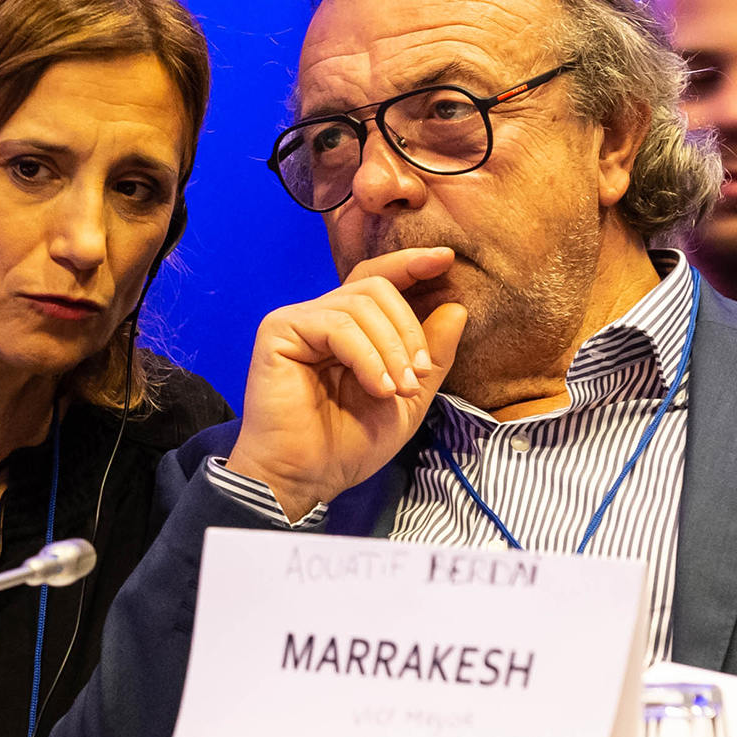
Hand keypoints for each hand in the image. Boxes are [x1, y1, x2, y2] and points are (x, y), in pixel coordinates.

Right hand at [225, 248, 467, 519]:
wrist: (305, 477)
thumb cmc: (347, 444)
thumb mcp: (407, 400)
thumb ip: (431, 357)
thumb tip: (457, 308)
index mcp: (347, 329)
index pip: (378, 280)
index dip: (410, 264)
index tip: (446, 259)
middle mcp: (320, 317)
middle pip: (376, 287)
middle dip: (408, 329)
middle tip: (417, 376)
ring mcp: (297, 321)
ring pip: (361, 304)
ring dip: (391, 349)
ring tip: (396, 390)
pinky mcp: (279, 331)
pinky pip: (337, 324)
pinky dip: (367, 355)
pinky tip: (377, 387)